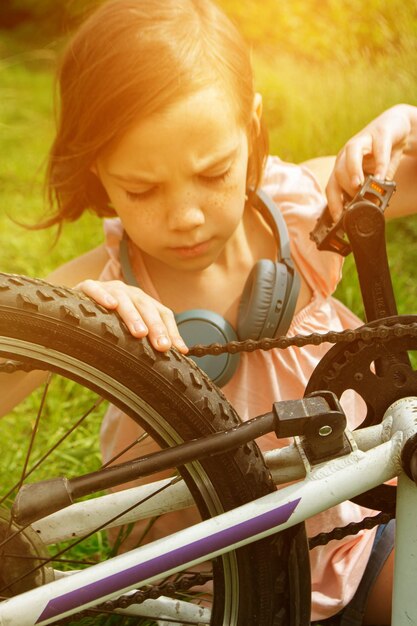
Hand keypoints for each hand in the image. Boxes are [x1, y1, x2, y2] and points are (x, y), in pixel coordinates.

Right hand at [76, 279, 187, 352]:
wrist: (72, 311)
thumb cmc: (106, 324)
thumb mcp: (129, 332)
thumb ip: (150, 340)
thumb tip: (181, 353)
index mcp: (143, 302)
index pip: (162, 313)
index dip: (171, 331)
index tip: (178, 351)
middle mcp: (129, 293)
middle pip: (147, 307)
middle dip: (155, 327)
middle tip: (162, 346)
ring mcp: (108, 288)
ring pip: (124, 299)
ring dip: (133, 315)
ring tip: (140, 333)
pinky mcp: (86, 287)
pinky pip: (94, 288)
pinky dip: (102, 295)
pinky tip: (110, 305)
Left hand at [326, 104, 416, 218]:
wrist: (397, 127)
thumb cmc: (382, 154)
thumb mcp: (375, 175)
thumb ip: (372, 189)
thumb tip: (373, 207)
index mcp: (343, 166)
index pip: (332, 186)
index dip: (333, 203)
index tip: (338, 218)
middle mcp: (348, 154)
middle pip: (339, 172)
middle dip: (345, 189)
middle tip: (355, 203)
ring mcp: (363, 140)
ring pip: (351, 154)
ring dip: (352, 171)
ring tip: (358, 186)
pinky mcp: (380, 133)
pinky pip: (379, 148)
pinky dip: (380, 163)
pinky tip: (382, 176)